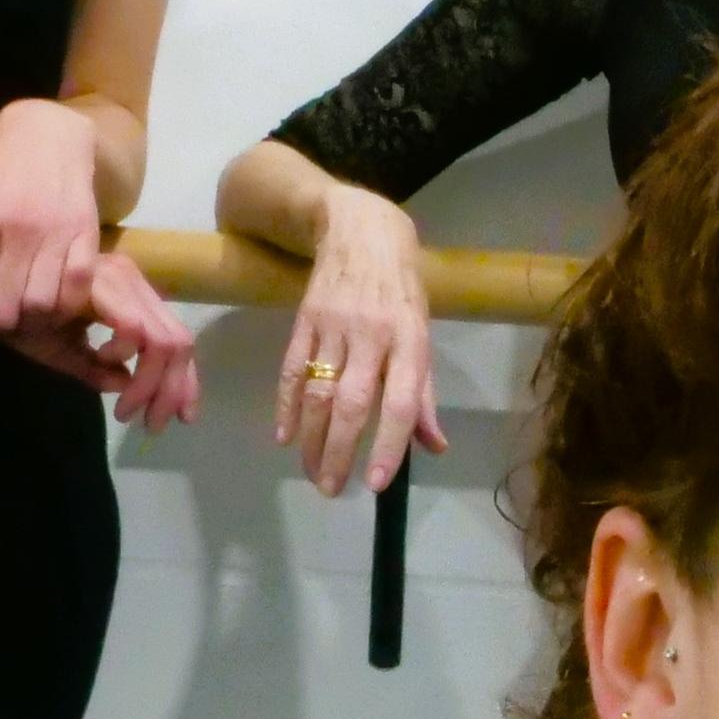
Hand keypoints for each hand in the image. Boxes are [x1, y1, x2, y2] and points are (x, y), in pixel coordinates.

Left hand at [0, 98, 109, 338]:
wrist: (48, 134)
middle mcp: (20, 230)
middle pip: (8, 306)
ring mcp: (56, 234)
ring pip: (43, 304)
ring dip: (32, 321)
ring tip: (23, 317)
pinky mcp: (86, 235)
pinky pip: (78, 287)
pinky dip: (65, 307)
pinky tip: (53, 306)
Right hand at [0, 248, 202, 432]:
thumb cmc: (21, 320)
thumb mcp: (68, 354)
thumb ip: (101, 371)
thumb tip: (127, 387)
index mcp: (130, 294)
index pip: (176, 339)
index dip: (186, 382)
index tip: (181, 418)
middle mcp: (131, 281)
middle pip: (179, 341)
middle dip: (174, 391)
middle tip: (153, 425)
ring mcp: (118, 279)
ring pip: (165, 341)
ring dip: (153, 384)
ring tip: (127, 411)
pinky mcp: (100, 284)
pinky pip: (136, 328)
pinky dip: (127, 356)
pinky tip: (105, 365)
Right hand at [276, 191, 444, 497]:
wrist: (359, 228)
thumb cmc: (401, 288)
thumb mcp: (422, 332)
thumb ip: (424, 393)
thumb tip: (434, 447)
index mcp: (410, 340)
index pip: (400, 402)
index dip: (388, 445)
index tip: (375, 485)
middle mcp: (372, 334)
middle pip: (352, 403)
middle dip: (340, 452)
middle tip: (332, 490)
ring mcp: (334, 325)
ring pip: (318, 391)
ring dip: (311, 438)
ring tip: (311, 473)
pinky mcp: (304, 319)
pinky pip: (291, 369)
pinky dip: (286, 405)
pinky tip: (285, 436)